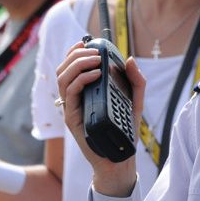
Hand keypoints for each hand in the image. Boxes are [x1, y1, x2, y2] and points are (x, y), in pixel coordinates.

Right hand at [56, 42, 145, 195]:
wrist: (120, 159)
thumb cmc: (124, 131)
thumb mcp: (135, 102)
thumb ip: (136, 81)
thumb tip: (130, 59)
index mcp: (84, 92)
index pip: (71, 67)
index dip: (74, 51)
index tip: (86, 41)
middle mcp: (74, 99)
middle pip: (63, 69)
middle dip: (76, 54)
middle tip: (96, 51)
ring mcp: (72, 108)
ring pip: (63, 78)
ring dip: (78, 64)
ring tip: (97, 60)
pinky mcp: (72, 119)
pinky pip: (71, 94)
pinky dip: (81, 79)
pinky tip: (97, 74)